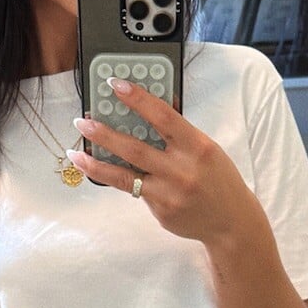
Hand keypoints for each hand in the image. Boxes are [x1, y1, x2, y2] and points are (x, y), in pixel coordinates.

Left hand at [66, 79, 261, 248]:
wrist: (231, 222)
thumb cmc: (218, 179)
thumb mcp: (206, 149)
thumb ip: (179, 133)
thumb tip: (149, 106)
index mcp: (198, 146)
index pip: (163, 116)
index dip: (137, 99)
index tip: (115, 85)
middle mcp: (183, 170)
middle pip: (135, 148)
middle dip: (105, 134)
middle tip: (83, 121)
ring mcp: (170, 193)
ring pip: (124, 175)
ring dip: (96, 162)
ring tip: (76, 152)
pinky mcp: (161, 211)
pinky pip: (133, 190)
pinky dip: (115, 179)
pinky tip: (99, 170)